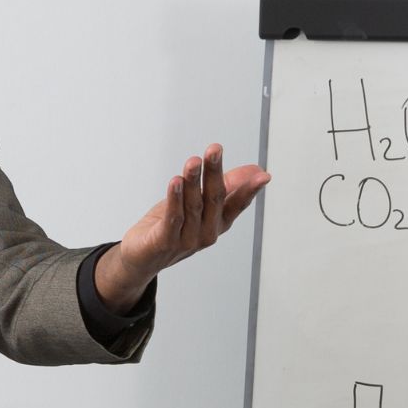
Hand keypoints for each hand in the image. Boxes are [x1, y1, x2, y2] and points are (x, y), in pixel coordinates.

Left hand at [92, 145, 271, 311]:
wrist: (144, 257)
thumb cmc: (172, 226)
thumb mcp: (200, 202)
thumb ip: (226, 185)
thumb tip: (255, 170)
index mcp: (218, 222)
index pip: (237, 204)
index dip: (249, 190)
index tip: (263, 175)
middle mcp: (207, 232)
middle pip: (214, 199)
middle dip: (214, 172)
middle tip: (214, 150)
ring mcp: (188, 239)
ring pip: (193, 206)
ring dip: (192, 181)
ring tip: (192, 162)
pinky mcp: (165, 241)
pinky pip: (172, 218)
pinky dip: (175, 199)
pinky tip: (175, 182)